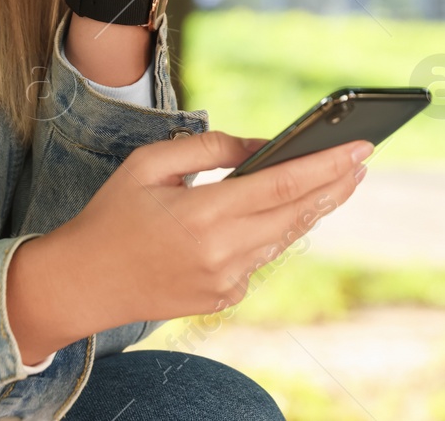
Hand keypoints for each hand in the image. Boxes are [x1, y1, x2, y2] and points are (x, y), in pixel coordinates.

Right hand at [3, 129, 371, 360]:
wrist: (82, 283)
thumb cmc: (111, 215)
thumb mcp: (149, 163)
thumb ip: (209, 149)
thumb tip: (261, 146)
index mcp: (202, 214)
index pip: (281, 185)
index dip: (326, 166)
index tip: (360, 148)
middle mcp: (221, 253)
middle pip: (296, 215)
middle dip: (333, 186)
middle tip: (362, 160)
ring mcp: (225, 282)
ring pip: (283, 238)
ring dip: (310, 208)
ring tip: (337, 181)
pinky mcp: (223, 298)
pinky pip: (259, 258)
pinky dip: (271, 233)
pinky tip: (278, 213)